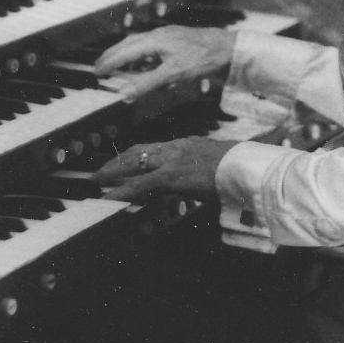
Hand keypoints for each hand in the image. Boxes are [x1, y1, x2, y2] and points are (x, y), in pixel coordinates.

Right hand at [94, 26, 236, 98]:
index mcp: (154, 41)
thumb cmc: (203, 59)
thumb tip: (123, 93)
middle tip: (99, 67)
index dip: (109, 63)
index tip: (96, 73)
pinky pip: (153, 46)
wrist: (229, 48)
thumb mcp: (173, 74)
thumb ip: (147, 83)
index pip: (124, 52)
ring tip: (118, 65)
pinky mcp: (178, 41)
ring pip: (141, 44)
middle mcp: (159, 35)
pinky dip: (143, 55)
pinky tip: (146, 64)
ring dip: (127, 54)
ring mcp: (169, 37)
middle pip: (129, 44)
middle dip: (113, 55)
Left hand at [96, 137, 238, 202]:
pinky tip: (107, 199)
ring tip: (96, 181)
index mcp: (189, 144)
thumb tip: (209, 178)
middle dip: (118, 160)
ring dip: (112, 173)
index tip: (124, 159)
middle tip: (101, 171)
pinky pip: (139, 185)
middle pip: (139, 151)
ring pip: (134, 164)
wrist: (247, 168)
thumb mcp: (221, 164)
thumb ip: (209, 168)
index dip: (136, 154)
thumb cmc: (241, 168)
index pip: (155, 147)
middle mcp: (177, 147)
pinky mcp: (171, 176)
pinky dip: (120, 192)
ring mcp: (172, 160)